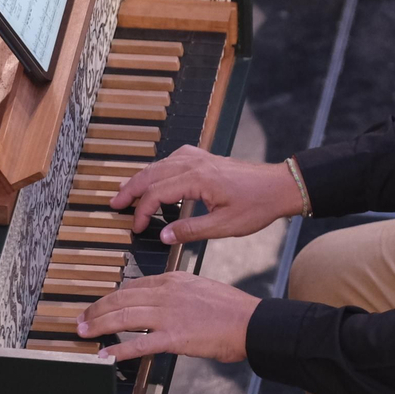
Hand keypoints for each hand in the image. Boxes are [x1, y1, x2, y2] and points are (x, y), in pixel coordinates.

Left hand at [78, 271, 260, 362]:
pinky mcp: (174, 337)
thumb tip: (161, 303)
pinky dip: (119, 349)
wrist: (250, 322)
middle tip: (81, 319)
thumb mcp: (201, 288)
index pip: (133, 285)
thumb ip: (178, 293)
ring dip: (99, 325)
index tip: (100, 305)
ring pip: (124, 317)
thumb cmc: (232, 309)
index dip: (111, 297)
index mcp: (174, 279)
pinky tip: (105, 354)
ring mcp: (169, 315)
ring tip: (84, 332)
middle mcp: (167, 293)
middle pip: (121, 299)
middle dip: (97, 310)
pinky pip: (139, 343)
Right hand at [110, 144, 303, 243]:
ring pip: (161, 164)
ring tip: (128, 192)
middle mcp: (196, 163)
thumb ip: (191, 231)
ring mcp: (201, 158)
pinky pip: (175, 158)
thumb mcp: (224, 226)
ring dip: (143, 177)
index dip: (142, 211)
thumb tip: (164, 235)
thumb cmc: (257, 205)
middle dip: (131, 189)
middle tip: (114, 204)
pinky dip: (160, 168)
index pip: (157, 193)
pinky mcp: (207, 158)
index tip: (136, 228)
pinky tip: (158, 176)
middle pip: (152, 173)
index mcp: (198, 179)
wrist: (280, 186)